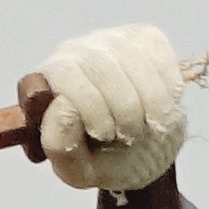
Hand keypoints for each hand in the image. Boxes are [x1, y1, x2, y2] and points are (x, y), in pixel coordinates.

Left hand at [36, 25, 191, 196]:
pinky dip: (166, 93)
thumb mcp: (77, 169)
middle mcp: (71, 53)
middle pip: (98, 65)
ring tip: (143, 127)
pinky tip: (158, 109)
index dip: (87, 106)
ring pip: (131, 59)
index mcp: (43, 84)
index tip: (102, 134)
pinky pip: (157, 59)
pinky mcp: (144, 38)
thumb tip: (64, 108)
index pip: (62, 74)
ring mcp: (107, 41)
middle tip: (128, 136)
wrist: (146, 152)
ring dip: (146, 104)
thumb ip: (60, 145)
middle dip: (121, 110)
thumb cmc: (105, 159)